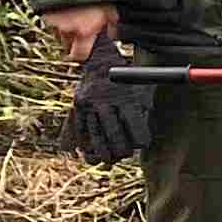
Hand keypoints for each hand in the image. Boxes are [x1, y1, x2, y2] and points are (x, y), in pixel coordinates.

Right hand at [43, 4, 117, 62]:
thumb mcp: (112, 10)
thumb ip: (112, 27)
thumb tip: (114, 36)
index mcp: (84, 33)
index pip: (78, 55)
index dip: (79, 56)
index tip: (81, 54)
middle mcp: (67, 30)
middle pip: (66, 45)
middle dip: (73, 42)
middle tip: (81, 32)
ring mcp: (54, 21)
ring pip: (57, 33)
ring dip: (64, 30)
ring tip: (74, 17)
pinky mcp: (45, 11)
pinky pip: (50, 21)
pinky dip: (56, 19)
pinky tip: (65, 10)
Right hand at [67, 29, 151, 164]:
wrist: (101, 61)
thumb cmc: (128, 79)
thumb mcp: (143, 91)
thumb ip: (144, 112)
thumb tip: (144, 140)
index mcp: (127, 99)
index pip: (135, 129)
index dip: (140, 141)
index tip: (142, 144)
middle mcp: (107, 103)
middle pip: (113, 136)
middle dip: (120, 151)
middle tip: (124, 155)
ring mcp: (90, 105)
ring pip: (95, 136)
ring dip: (101, 153)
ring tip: (107, 160)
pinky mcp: (78, 107)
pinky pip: (80, 130)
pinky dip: (84, 144)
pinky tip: (88, 153)